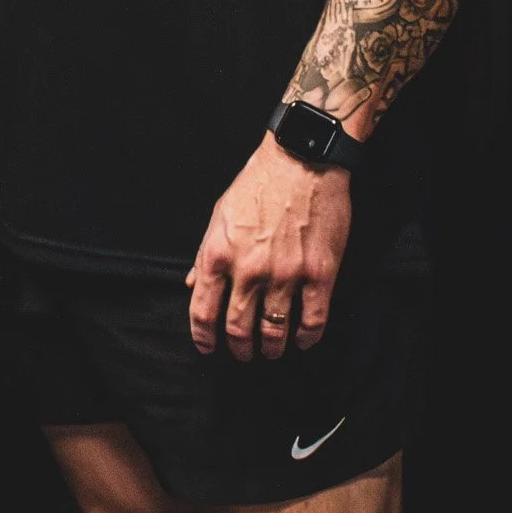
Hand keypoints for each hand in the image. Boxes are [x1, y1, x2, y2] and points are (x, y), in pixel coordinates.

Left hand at [187, 134, 350, 360]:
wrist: (302, 159)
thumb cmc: (258, 183)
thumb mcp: (220, 213)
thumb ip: (204, 253)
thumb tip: (192, 283)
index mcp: (219, 253)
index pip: (203, 311)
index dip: (203, 338)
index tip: (208, 349)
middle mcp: (249, 269)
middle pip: (239, 329)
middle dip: (240, 349)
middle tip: (244, 354)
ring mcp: (286, 273)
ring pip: (275, 332)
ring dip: (272, 348)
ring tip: (273, 350)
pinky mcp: (319, 273)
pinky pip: (313, 321)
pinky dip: (306, 337)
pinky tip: (303, 339)